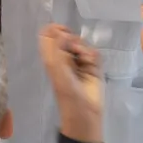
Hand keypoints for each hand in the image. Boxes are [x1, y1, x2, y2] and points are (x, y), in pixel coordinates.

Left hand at [38, 25, 103, 142]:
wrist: (85, 112)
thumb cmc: (67, 92)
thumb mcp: (57, 69)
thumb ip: (56, 48)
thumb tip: (58, 30)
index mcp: (51, 57)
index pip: (48, 34)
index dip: (55, 30)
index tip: (64, 33)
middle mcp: (64, 57)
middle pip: (68, 36)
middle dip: (73, 39)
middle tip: (75, 50)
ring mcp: (79, 62)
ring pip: (82, 43)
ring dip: (84, 49)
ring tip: (85, 60)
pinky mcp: (93, 67)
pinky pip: (94, 53)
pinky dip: (93, 56)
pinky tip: (92, 65)